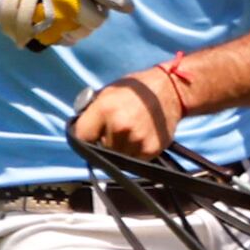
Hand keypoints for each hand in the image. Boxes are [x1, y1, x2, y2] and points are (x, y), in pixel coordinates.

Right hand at [0, 0, 130, 48]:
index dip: (119, 1)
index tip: (127, 7)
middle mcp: (68, 0)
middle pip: (98, 19)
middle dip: (96, 13)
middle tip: (86, 3)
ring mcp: (57, 20)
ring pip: (85, 32)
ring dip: (82, 24)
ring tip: (68, 10)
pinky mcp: (47, 35)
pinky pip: (69, 39)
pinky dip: (67, 32)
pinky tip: (57, 20)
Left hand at [66, 69, 181, 158]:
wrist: (170, 90)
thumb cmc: (136, 89)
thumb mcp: (108, 92)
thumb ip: (92, 112)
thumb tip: (79, 129)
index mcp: (105, 109)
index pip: (81, 137)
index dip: (83, 137)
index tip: (88, 136)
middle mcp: (120, 127)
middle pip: (99, 150)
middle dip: (103, 143)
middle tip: (113, 132)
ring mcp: (136, 140)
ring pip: (117, 157)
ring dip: (119, 150)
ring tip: (129, 134)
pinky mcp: (150, 150)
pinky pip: (133, 160)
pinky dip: (134, 153)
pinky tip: (140, 138)